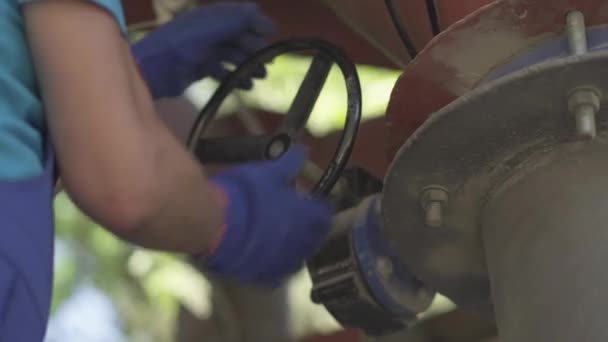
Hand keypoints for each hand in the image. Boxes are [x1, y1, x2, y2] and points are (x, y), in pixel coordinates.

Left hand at [131, 2, 275, 98]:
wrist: (153, 70)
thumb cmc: (178, 46)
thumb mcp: (207, 30)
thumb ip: (231, 21)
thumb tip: (256, 10)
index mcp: (209, 18)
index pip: (237, 16)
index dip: (255, 22)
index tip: (272, 31)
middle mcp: (208, 32)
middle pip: (237, 38)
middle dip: (254, 48)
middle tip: (269, 61)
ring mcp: (204, 51)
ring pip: (232, 55)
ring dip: (247, 64)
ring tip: (260, 76)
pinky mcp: (200, 68)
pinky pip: (222, 71)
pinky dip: (234, 78)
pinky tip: (245, 86)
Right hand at [199, 146, 331, 286]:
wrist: (213, 224)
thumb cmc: (244, 194)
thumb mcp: (268, 172)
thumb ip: (289, 163)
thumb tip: (304, 150)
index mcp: (305, 217)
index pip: (324, 214)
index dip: (320, 208)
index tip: (314, 203)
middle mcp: (299, 243)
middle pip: (315, 239)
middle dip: (312, 230)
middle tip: (302, 221)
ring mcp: (282, 262)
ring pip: (299, 258)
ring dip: (296, 248)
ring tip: (286, 239)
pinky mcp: (263, 276)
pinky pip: (278, 274)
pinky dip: (277, 265)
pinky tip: (270, 257)